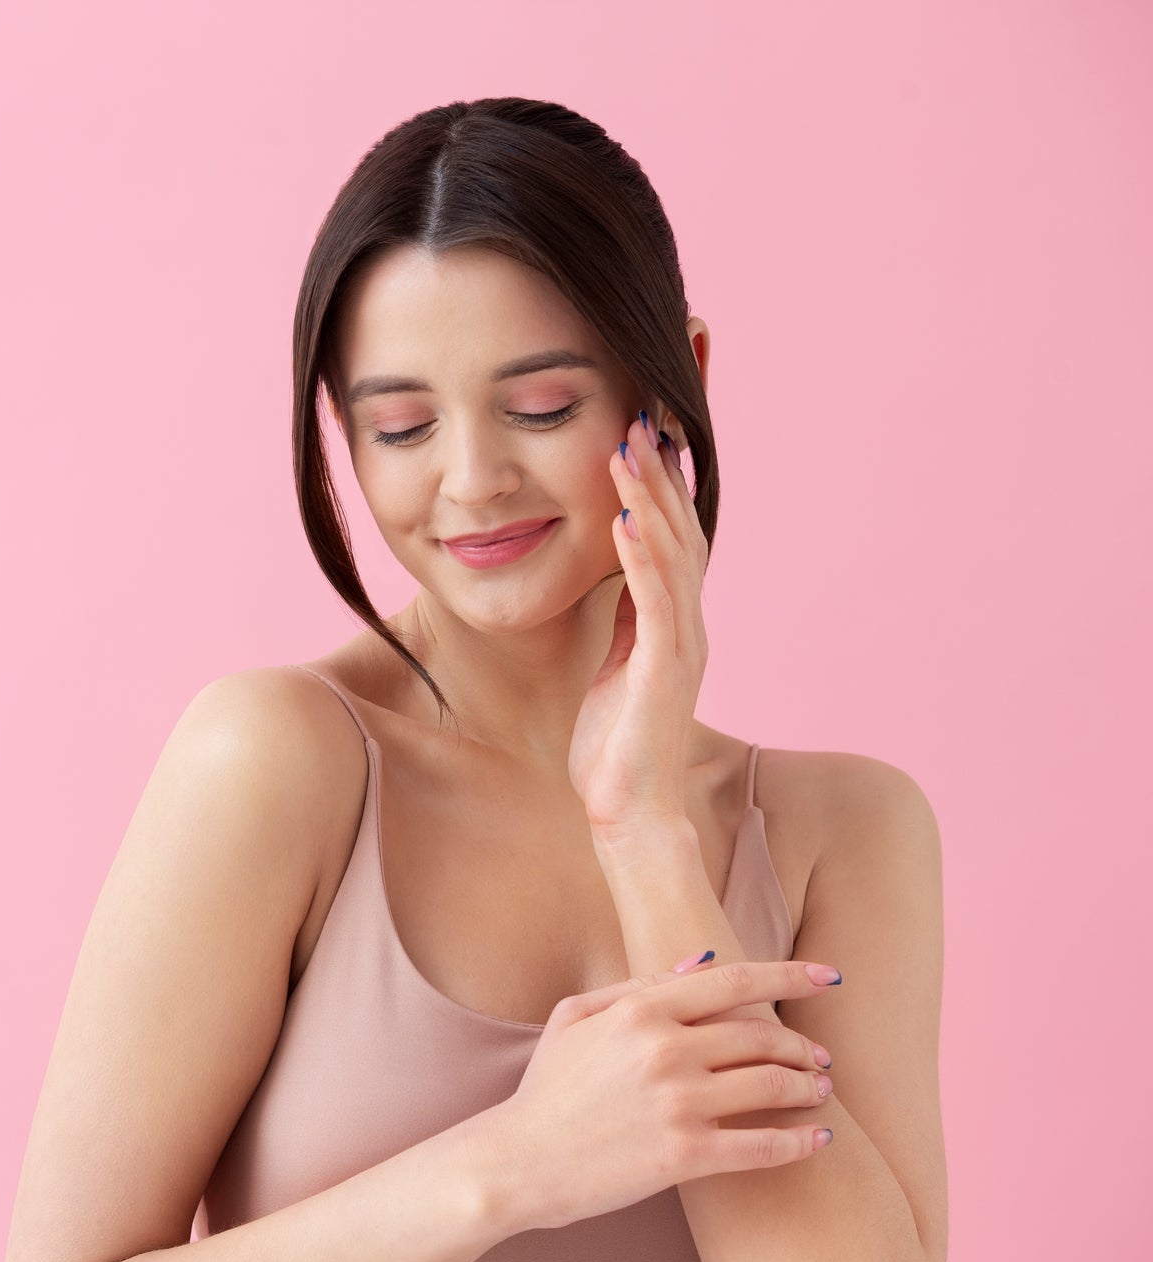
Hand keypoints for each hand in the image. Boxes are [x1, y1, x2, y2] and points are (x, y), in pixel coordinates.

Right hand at [491, 952, 842, 1232]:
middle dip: (804, 1045)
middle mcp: (665, 1051)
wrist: (519, 1161)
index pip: (734, 981)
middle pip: (762, 1036)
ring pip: (773, 1084)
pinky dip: (801, 1142)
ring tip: (821, 1091)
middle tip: (821, 1057)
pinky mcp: (686, 1156)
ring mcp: (679, 1104)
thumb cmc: (546, 1088)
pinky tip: (818, 1139)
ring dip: (810, 1087)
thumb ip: (637, 985)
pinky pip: (764, 1146)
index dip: (791, 975)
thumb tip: (701, 963)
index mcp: (641, 1011)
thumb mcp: (574, 1017)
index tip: (829, 975)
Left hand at [567, 406, 709, 832]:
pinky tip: (625, 519)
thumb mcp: (615, 664)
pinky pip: (654, 600)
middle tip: (641, 411)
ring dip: (648, 496)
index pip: (671, 534)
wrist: (629, 812)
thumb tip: (616, 570)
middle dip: (659, 470)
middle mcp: (685, 623)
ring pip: (670, 553)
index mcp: (671, 620)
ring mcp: (680, 644)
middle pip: (679, 528)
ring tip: (627, 446)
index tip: (640, 427)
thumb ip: (624, 618)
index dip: (660, 481)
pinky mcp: (664, 668)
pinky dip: (641, 556)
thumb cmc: (614, 746)